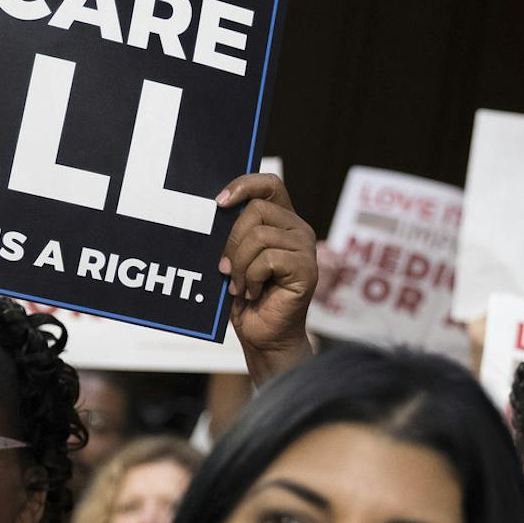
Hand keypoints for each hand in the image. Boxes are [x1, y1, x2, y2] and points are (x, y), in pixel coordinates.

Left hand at [216, 173, 317, 385]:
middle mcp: (298, 230)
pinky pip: (268, 259)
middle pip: (257, 210)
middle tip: (225, 269)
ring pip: (260, 236)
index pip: (269, 185)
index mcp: (282, 221)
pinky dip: (251, 278)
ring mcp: (305, 249)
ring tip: (239, 286)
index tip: (218, 203)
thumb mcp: (234, 257)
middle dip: (232, 240)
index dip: (244, 185)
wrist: (263, 337)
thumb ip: (234, 232)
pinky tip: (252, 293)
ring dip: (239, 265)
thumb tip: (216, 209)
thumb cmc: (246, 297)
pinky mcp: (307, 270)